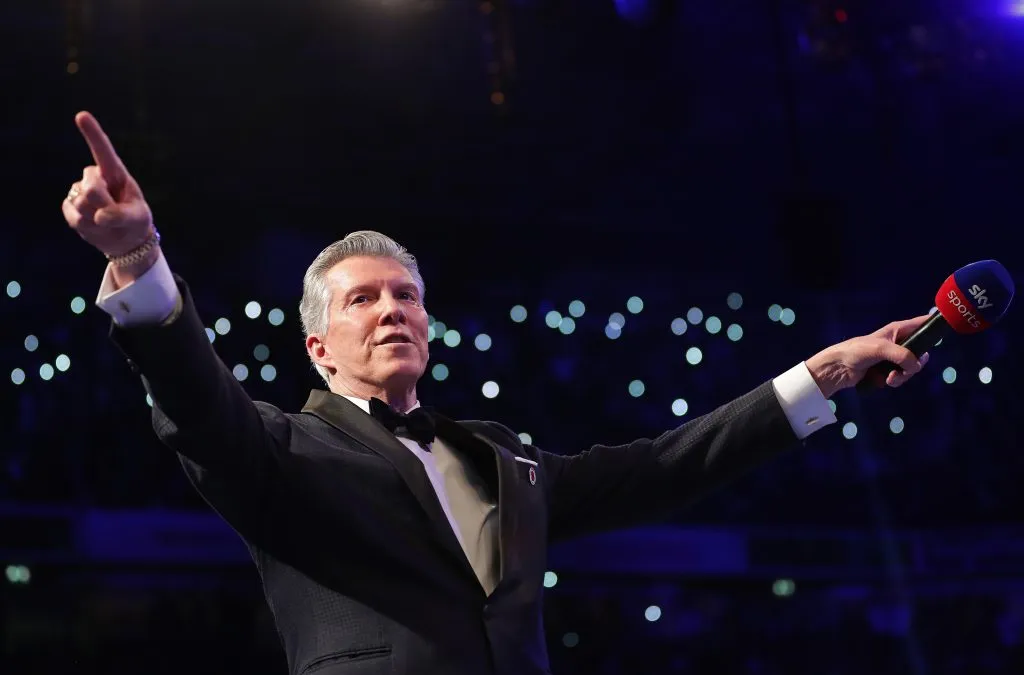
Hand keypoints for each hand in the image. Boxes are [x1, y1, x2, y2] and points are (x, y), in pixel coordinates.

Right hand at [61, 111, 154, 258]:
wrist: (123, 238)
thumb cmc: (134, 221)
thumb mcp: (137, 218)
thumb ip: (122, 215)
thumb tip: (99, 217)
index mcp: (115, 173)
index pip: (103, 151)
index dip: (93, 133)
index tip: (82, 115)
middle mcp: (95, 178)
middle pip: (91, 189)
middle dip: (104, 205)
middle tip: (115, 215)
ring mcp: (80, 191)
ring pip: (82, 205)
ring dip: (98, 219)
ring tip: (108, 221)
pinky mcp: (69, 206)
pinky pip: (74, 217)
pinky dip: (88, 228)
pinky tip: (96, 226)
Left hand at [805, 315, 931, 398]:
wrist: (838, 368)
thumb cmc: (857, 351)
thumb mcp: (881, 349)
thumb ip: (902, 355)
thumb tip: (916, 366)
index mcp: (898, 330)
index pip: (922, 323)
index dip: (935, 325)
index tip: (947, 328)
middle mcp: (898, 342)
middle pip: (921, 353)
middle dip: (915, 365)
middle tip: (907, 370)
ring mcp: (894, 358)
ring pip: (912, 369)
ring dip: (902, 376)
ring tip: (889, 379)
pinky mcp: (887, 371)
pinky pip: (901, 377)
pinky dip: (894, 381)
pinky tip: (883, 381)